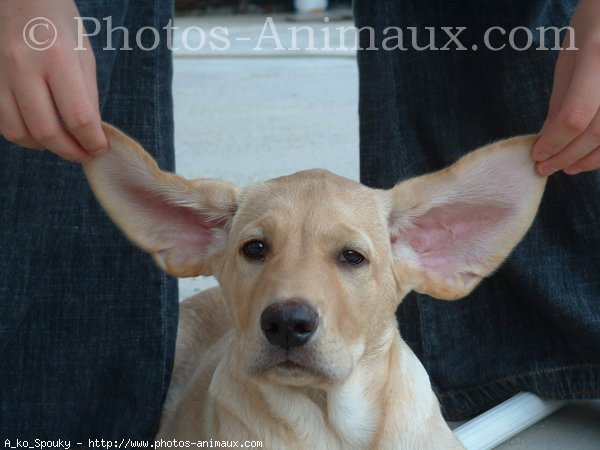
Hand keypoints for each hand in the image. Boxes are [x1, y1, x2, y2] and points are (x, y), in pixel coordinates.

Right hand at [0, 0, 105, 162]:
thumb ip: (88, 97)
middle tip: (85, 154)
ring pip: (18, 133)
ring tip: (63, 143)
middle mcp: (23, 67)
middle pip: (46, 131)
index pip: (78, 117)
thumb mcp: (84, 55)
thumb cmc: (58, 23)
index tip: (100, 148)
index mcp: (57, 58)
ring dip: (45, 147)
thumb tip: (92, 134)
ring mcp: (0, 74)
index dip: (92, 141)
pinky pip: (2, 122)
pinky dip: (24, 134)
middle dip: (70, 152)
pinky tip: (40, 129)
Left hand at [533, 0, 599, 175]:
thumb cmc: (594, 28)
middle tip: (546, 168)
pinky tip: (589, 156)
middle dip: (567, 155)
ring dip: (589, 159)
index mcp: (595, 56)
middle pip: (596, 131)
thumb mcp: (569, 59)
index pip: (575, 115)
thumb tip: (544, 140)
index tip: (536, 155)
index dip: (555, 142)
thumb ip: (560, 101)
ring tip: (567, 167)